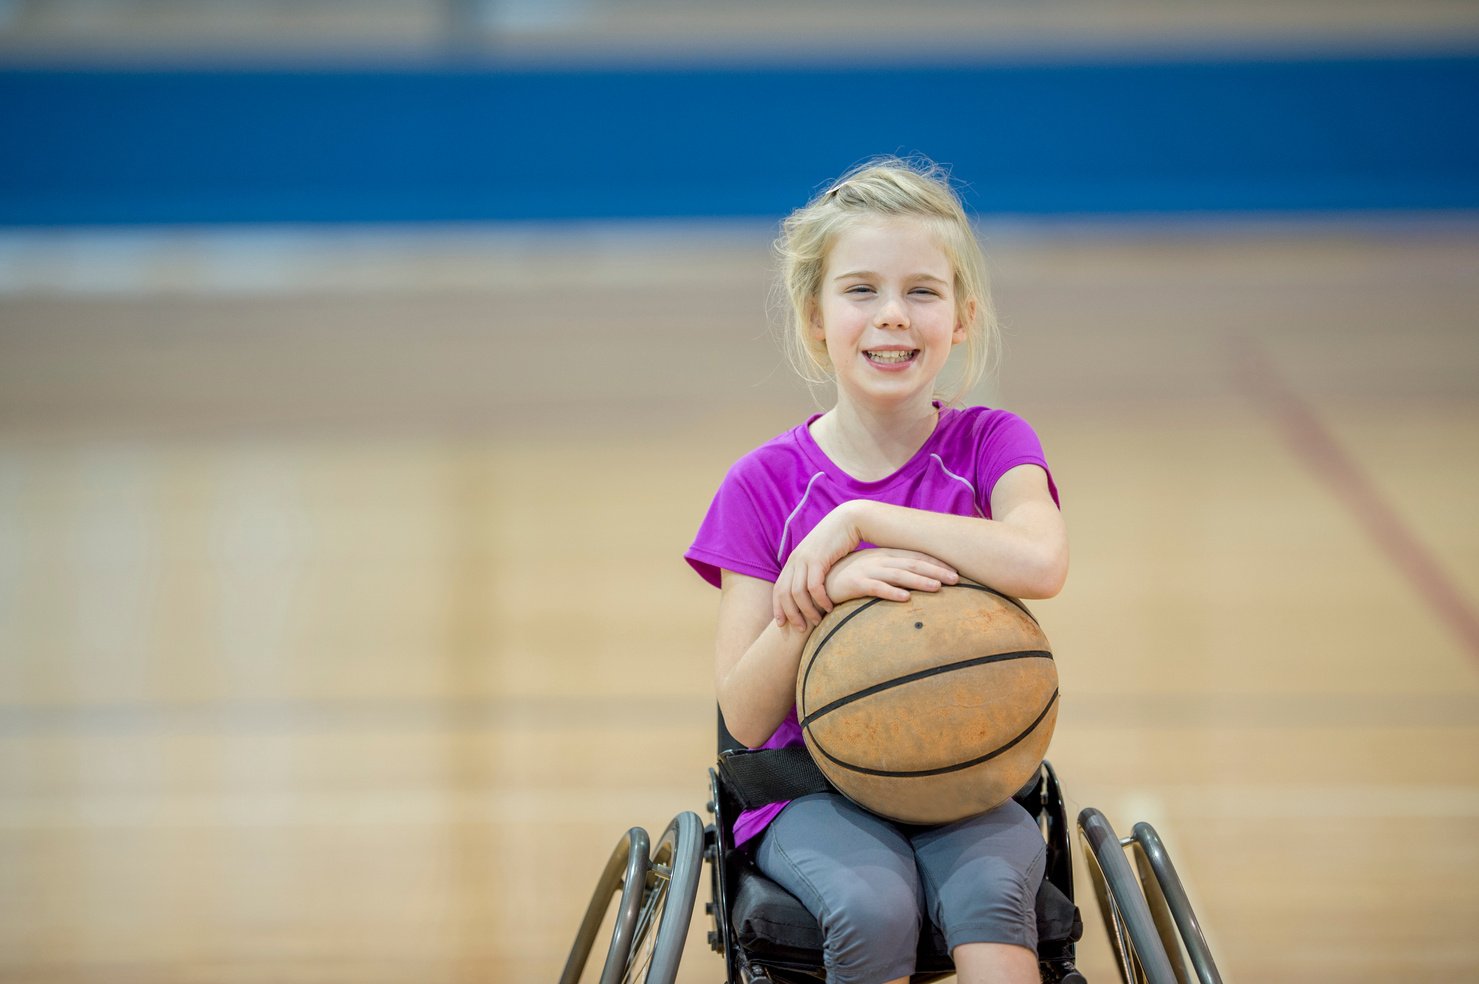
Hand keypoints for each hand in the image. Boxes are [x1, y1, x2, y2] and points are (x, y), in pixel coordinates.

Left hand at [773, 503, 862, 629]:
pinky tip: (829, 608)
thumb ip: (814, 574)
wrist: (849, 521)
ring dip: (807, 610)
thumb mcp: (821, 558)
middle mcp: (795, 560)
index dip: (777, 608)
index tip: (781, 625)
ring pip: (798, 593)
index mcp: (793, 561)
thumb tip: (811, 594)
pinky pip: (814, 586)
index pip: (778, 589)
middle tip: (800, 629)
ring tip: (817, 621)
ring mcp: (805, 559)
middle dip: (790, 614)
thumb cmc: (839, 543)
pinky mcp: (818, 558)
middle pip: (784, 593)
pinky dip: (820, 600)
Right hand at [824, 548, 958, 605]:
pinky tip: (906, 598)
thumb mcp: (872, 571)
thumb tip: (914, 580)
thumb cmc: (848, 579)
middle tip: (956, 578)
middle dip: (936, 571)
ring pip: (898, 575)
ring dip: (919, 581)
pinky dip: (891, 592)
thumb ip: (891, 573)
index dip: (936, 563)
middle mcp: (878, 560)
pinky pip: (876, 588)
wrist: (818, 583)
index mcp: (884, 556)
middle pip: (912, 565)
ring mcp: (866, 571)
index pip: (915, 557)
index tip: (955, 570)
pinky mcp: (855, 584)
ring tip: (938, 588)